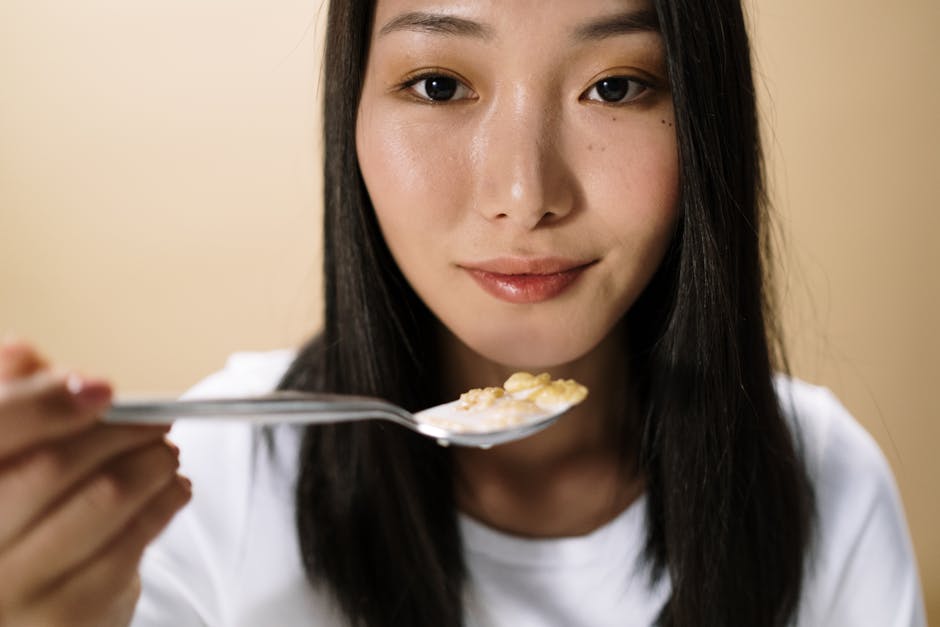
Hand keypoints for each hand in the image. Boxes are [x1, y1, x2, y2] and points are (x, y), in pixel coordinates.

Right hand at [0, 338, 191, 626]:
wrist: (27, 603)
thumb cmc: (16, 513)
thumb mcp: (5, 450)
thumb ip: (8, 401)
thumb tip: (22, 353)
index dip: (47, 403)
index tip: (103, 390)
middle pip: (51, 465)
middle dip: (119, 431)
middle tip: (157, 419)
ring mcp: (9, 591)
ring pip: (101, 500)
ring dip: (150, 463)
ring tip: (167, 451)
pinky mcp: (62, 620)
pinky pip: (130, 545)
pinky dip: (164, 504)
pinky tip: (173, 488)